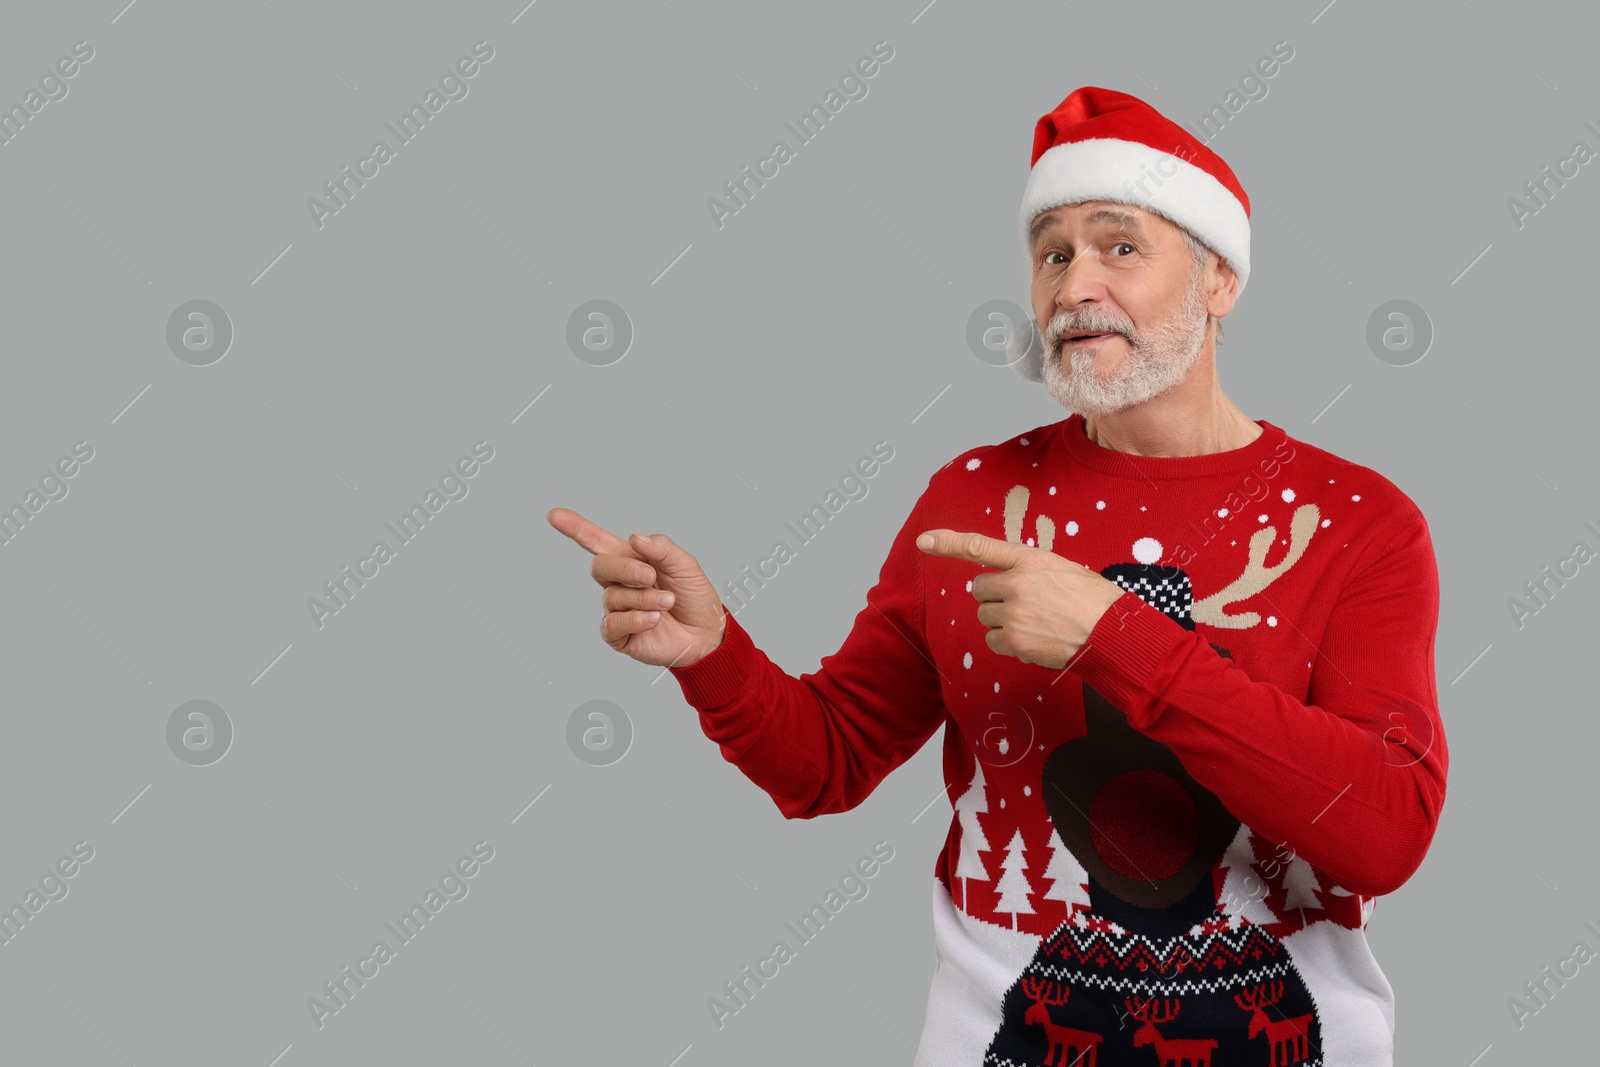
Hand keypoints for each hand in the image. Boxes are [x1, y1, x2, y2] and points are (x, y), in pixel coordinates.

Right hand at [548, 507, 726, 668]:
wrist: (706, 633)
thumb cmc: (693, 597)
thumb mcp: (685, 565)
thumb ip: (662, 548)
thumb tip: (635, 538)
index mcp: (631, 560)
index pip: (596, 541)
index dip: (576, 528)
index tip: (555, 515)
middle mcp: (619, 583)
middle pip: (600, 566)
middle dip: (626, 568)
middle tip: (651, 576)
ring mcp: (617, 609)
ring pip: (614, 596)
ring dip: (645, 598)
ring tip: (667, 602)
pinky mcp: (618, 635)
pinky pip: (613, 623)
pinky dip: (635, 619)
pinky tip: (654, 619)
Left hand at [916, 529, 1126, 668]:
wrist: (1110, 633)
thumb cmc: (1091, 600)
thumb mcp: (1060, 569)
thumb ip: (1027, 570)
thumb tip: (1003, 580)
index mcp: (1029, 560)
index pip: (981, 546)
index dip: (949, 543)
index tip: (924, 541)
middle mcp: (1016, 583)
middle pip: (979, 589)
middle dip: (995, 597)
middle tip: (1025, 604)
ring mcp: (1012, 613)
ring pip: (984, 616)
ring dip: (1002, 620)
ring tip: (1034, 622)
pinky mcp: (1013, 640)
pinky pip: (992, 641)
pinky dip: (1006, 643)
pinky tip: (1032, 638)